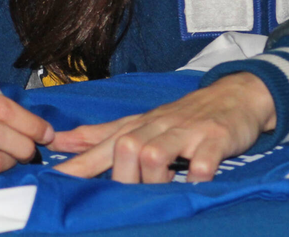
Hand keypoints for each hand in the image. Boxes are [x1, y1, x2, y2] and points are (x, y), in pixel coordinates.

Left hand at [51, 72, 274, 182]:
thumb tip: (61, 141)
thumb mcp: (139, 122)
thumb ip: (102, 135)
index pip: (101, 144)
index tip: (54, 179)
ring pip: (155, 153)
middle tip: (132, 193)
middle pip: (124, 147)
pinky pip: (202, 161)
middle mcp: (157, 127)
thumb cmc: (181, 116)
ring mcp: (186, 132)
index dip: (78, 163)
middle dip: (122, 175)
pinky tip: (194, 184)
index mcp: (137, 126)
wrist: (234, 95)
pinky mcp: (215, 139)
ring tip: (162, 188)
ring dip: (153, 176)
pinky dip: (195, 177)